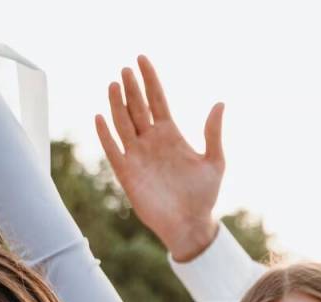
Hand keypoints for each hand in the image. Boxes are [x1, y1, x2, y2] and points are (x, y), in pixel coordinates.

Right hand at [95, 55, 225, 261]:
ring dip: (117, 104)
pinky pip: (113, 149)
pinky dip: (106, 134)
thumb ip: (213, 133)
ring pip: (123, 123)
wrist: (191, 224)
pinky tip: (101, 117)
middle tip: (125, 69)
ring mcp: (137, 155)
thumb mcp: (215, 162)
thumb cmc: (204, 195)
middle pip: (137, 107)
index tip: (141, 58)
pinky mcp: (127, 173)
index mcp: (171, 134)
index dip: (150, 79)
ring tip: (113, 84)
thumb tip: (220, 103)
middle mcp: (151, 141)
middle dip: (131, 88)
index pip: (157, 99)